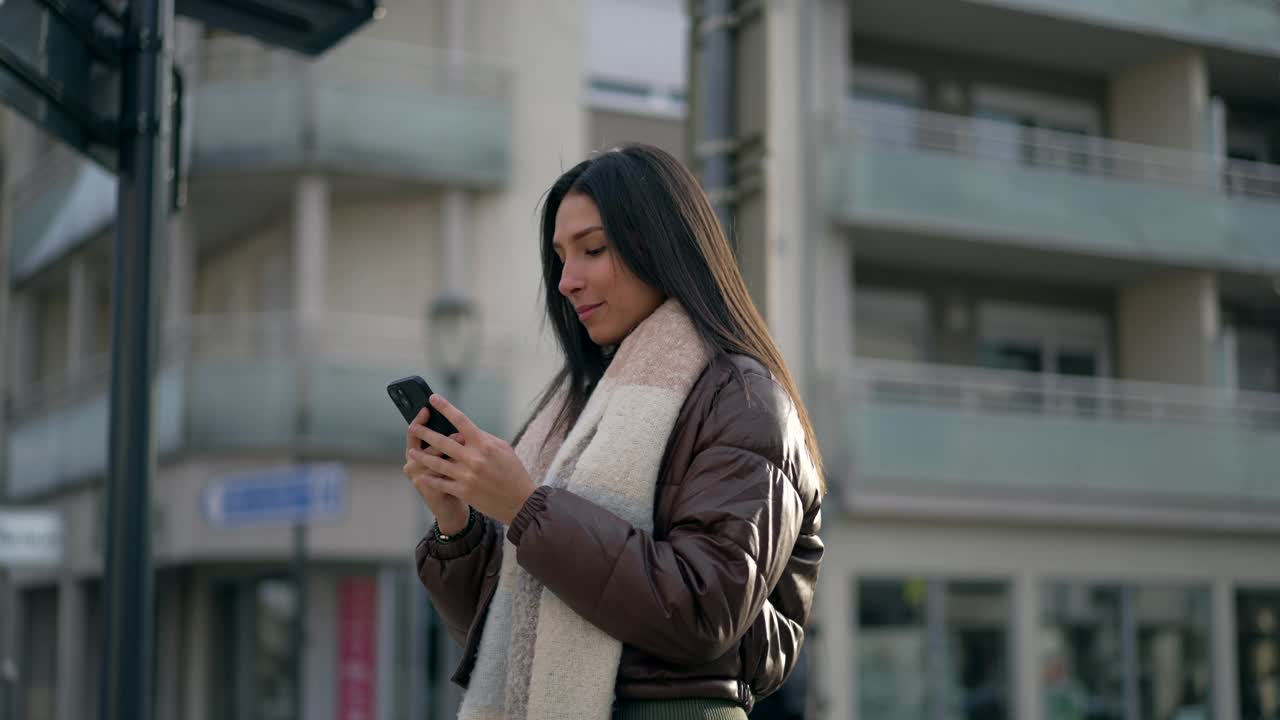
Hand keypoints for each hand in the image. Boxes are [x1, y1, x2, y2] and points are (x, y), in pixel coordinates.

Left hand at [407, 394, 537, 525]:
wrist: (520, 501)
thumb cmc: (514, 472)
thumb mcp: (503, 448)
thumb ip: (483, 438)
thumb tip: (466, 432)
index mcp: (484, 443)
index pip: (461, 421)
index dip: (445, 408)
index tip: (433, 399)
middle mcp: (473, 458)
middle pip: (442, 441)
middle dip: (424, 432)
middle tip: (412, 426)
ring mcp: (466, 475)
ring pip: (436, 463)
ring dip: (421, 455)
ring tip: (411, 451)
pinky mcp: (463, 491)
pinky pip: (440, 483)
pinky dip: (429, 478)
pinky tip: (421, 474)